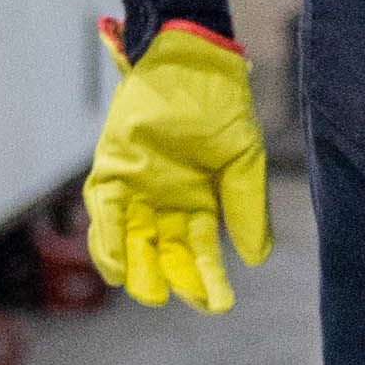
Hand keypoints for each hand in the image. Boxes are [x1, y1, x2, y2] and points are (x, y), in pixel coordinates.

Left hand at [86, 20, 271, 310]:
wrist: (189, 60)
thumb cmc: (219, 105)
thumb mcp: (242, 160)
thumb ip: (246, 207)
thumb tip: (257, 258)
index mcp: (199, 200)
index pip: (201, 250)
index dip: (209, 277)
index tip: (219, 303)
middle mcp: (165, 200)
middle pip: (164, 251)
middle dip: (170, 277)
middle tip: (175, 296)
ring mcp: (136, 187)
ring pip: (132, 239)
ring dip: (136, 267)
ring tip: (147, 290)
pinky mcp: (112, 169)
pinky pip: (106, 212)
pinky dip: (109, 240)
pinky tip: (117, 265)